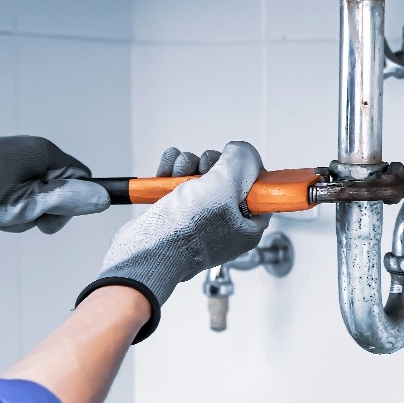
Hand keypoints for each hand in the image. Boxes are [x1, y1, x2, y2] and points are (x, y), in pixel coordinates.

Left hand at [0, 125, 108, 233]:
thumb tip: (101, 198)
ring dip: (6, 212)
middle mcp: (28, 150)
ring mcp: (7, 156)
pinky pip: (0, 191)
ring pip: (23, 195)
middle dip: (31, 213)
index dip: (68, 207)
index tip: (44, 222)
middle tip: (7, 217)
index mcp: (43, 154)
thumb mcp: (23, 205)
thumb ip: (64, 202)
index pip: (81, 180)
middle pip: (51, 191)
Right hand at [79, 142, 269, 340]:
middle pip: (227, 177)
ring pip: (200, 176)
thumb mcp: (225, 188)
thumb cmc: (186, 233)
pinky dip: (171, 172)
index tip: (232, 163)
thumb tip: (242, 150)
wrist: (145, 251)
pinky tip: (165, 172)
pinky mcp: (176, 213)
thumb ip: (241, 162)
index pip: (258, 189)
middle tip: (203, 171)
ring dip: (187, 166)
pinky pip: (179, 182)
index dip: (245, 170)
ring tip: (177, 174)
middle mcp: (226, 223)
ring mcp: (200, 218)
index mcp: (248, 226)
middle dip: (210, 165)